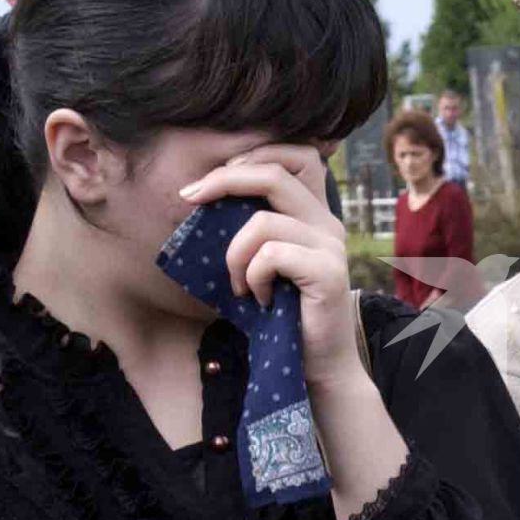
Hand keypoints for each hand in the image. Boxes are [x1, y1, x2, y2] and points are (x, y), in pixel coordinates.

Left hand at [179, 144, 362, 390]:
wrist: (316, 364)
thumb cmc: (280, 315)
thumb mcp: (260, 262)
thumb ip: (246, 228)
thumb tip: (197, 197)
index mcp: (313, 214)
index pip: (297, 155)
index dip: (251, 156)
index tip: (209, 182)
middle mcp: (328, 222)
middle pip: (275, 173)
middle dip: (222, 180)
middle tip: (188, 199)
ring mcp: (331, 245)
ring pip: (263, 222)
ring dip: (234, 255)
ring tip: (238, 286)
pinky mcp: (328, 271)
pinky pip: (271, 255)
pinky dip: (252, 277)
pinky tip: (259, 300)